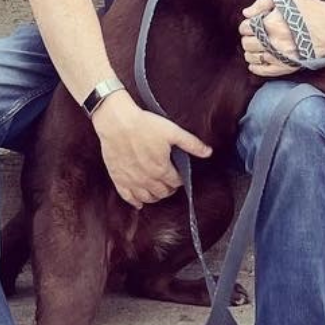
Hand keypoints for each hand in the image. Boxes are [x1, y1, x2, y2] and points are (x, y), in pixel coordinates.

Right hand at [92, 97, 211, 206]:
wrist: (117, 122)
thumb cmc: (144, 124)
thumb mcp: (172, 131)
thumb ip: (191, 143)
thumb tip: (208, 152)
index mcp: (162, 169)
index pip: (176, 182)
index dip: (180, 179)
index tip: (179, 175)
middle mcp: (147, 179)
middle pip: (162, 192)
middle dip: (169, 188)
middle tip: (169, 182)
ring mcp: (132, 181)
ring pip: (147, 198)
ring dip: (154, 196)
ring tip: (157, 191)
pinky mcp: (118, 179)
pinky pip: (128, 197)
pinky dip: (135, 202)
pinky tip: (139, 202)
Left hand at [240, 0, 324, 77]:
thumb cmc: (309, 8)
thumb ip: (263, 2)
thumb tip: (246, 13)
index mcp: (272, 23)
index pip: (246, 28)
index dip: (246, 25)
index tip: (252, 24)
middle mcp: (275, 41)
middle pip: (247, 43)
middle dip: (247, 37)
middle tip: (254, 35)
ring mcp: (281, 56)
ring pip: (253, 57)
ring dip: (250, 51)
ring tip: (255, 46)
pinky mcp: (288, 66)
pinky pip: (264, 71)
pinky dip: (255, 67)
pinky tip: (255, 62)